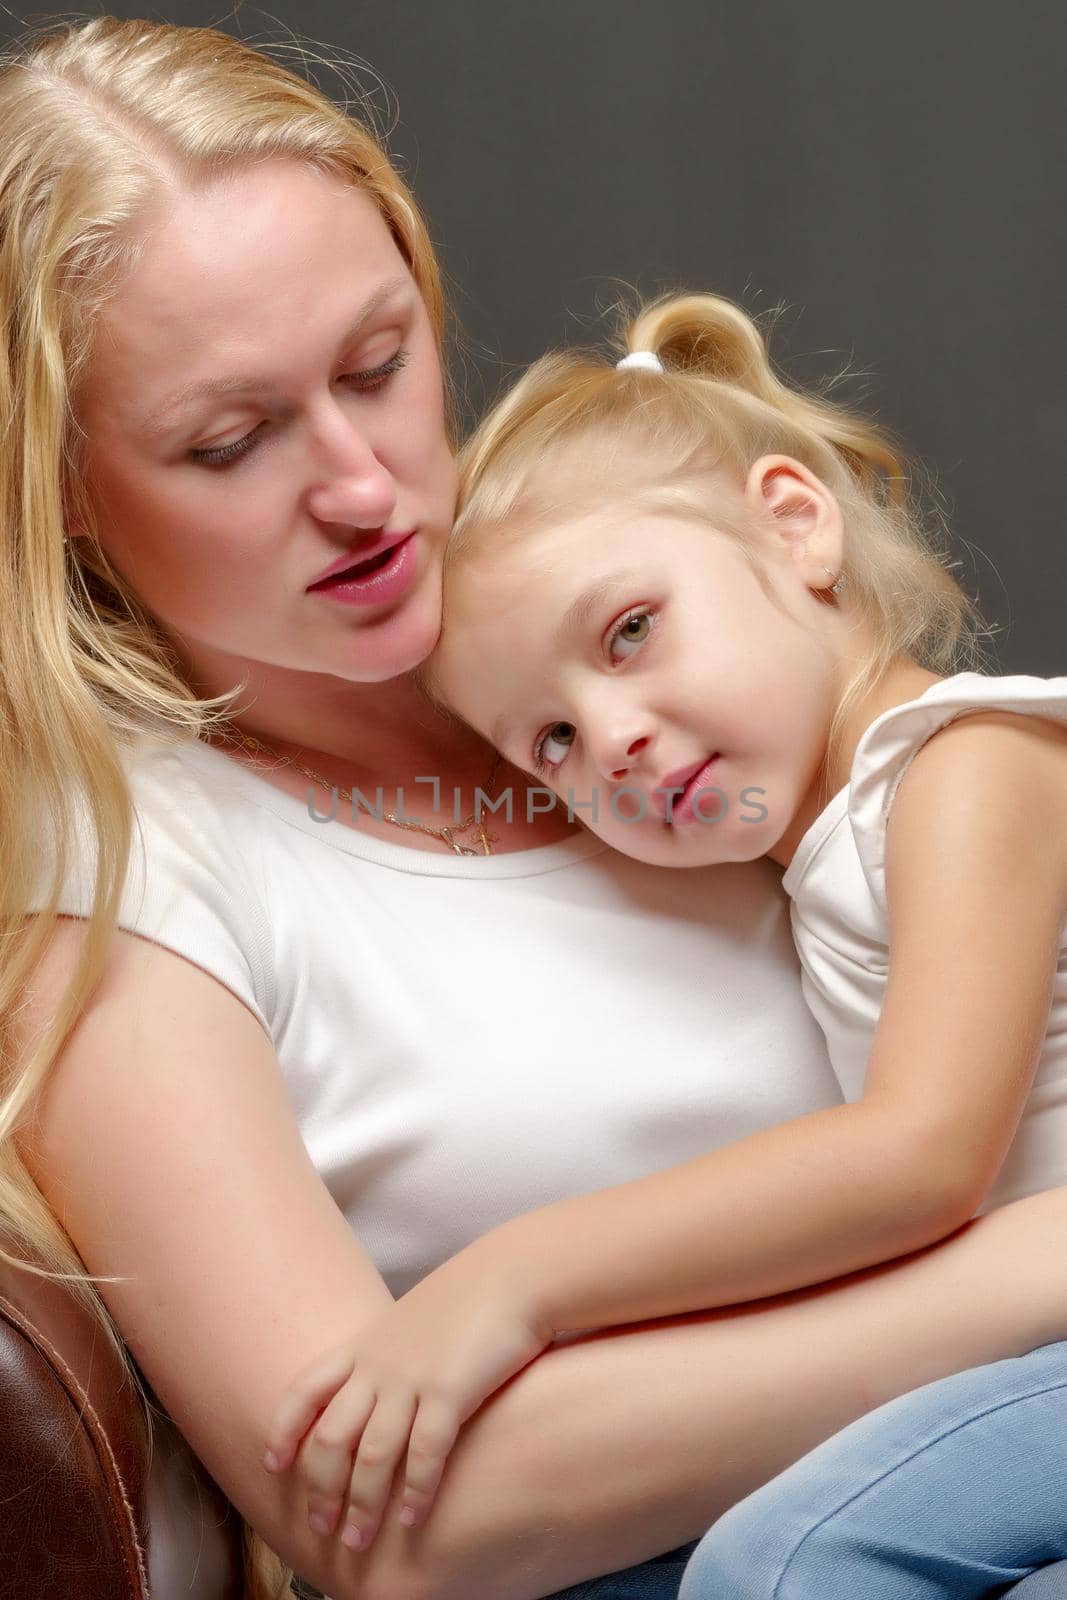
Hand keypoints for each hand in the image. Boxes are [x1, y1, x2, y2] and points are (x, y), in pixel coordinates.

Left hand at [263, 1248, 551, 1550]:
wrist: (514, 1274)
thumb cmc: (469, 1298)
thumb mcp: (411, 1319)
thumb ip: (387, 1353)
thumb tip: (378, 1386)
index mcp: (364, 1345)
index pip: (304, 1390)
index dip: (284, 1431)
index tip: (274, 1465)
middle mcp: (378, 1365)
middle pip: (330, 1437)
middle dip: (320, 1489)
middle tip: (321, 1527)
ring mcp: (411, 1378)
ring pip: (370, 1456)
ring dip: (361, 1505)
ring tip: (357, 1541)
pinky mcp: (450, 1391)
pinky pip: (423, 1454)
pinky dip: (414, 1492)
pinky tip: (411, 1517)